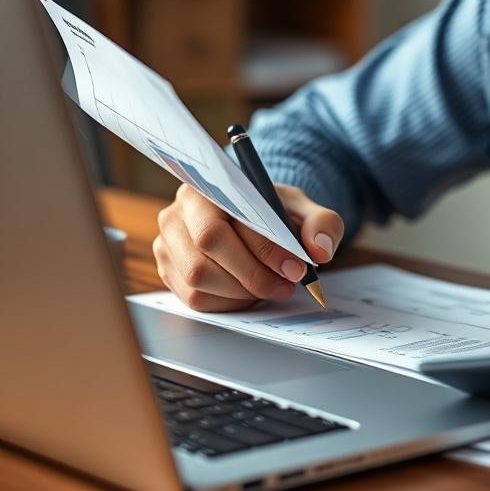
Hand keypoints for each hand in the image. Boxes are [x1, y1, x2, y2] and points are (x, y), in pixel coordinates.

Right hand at [153, 183, 343, 311]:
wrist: (257, 217)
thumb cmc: (275, 212)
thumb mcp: (304, 210)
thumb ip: (321, 223)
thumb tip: (319, 250)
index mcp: (205, 188)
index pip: (222, 228)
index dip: (261, 253)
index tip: (296, 269)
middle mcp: (177, 214)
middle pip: (203, 260)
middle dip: (252, 278)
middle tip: (286, 286)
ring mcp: (168, 244)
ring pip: (198, 282)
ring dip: (241, 292)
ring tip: (271, 286)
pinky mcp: (169, 270)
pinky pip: (194, 299)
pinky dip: (229, 302)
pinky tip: (250, 291)